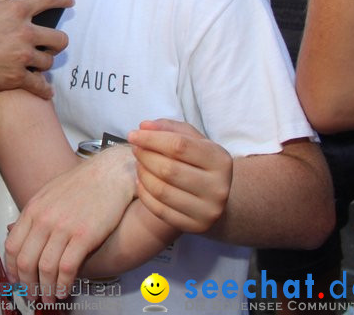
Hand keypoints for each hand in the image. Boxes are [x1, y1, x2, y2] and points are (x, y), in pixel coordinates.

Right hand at [0, 0, 70, 97]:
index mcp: (16, 10)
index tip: (70, 1)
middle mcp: (24, 32)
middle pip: (59, 38)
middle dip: (58, 41)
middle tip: (52, 44)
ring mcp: (22, 56)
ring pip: (49, 61)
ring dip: (45, 63)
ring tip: (39, 65)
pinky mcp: (16, 77)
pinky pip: (39, 86)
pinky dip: (44, 89)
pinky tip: (46, 91)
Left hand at [5, 146, 136, 302]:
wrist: (110, 173)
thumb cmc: (83, 183)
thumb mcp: (48, 194)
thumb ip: (32, 215)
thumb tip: (13, 230)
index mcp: (33, 209)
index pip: (12, 246)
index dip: (12, 269)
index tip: (16, 280)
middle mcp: (44, 219)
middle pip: (25, 261)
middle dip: (26, 284)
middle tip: (31, 296)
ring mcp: (63, 227)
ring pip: (45, 268)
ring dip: (45, 289)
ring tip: (48, 298)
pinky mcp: (83, 236)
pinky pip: (67, 268)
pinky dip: (64, 284)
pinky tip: (65, 290)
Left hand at [128, 119, 232, 233]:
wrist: (210, 195)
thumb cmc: (195, 161)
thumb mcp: (189, 139)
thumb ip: (168, 128)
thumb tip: (143, 127)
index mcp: (220, 160)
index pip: (179, 145)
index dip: (151, 139)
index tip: (133, 135)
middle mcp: (219, 187)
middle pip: (169, 169)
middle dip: (145, 156)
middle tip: (135, 149)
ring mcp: (208, 210)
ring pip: (162, 190)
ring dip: (142, 174)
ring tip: (139, 164)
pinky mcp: (195, 226)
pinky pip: (159, 210)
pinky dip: (144, 194)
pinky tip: (141, 182)